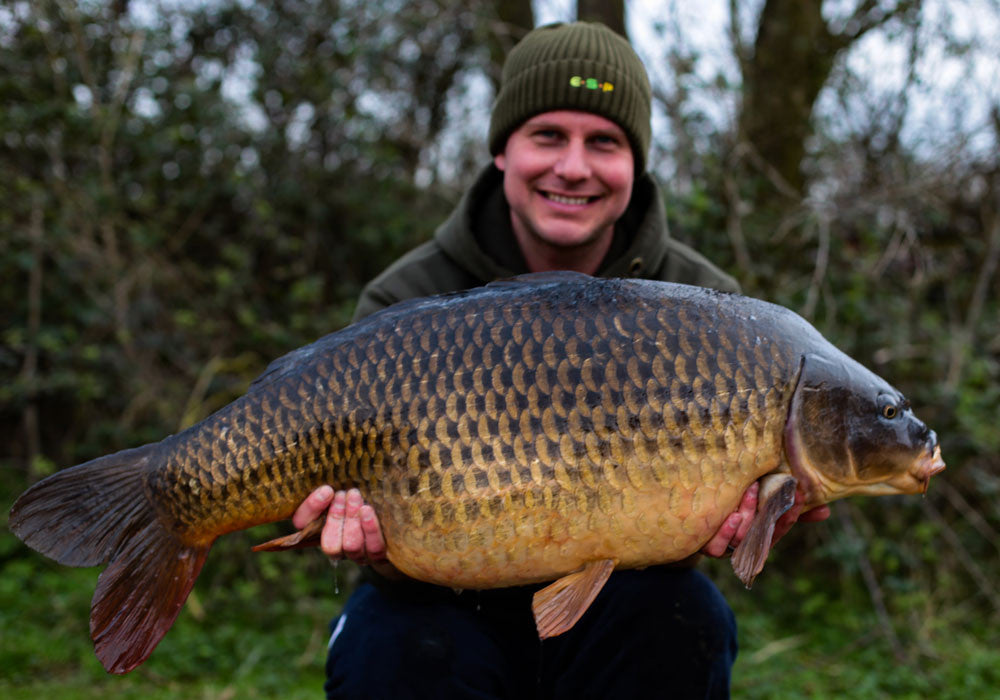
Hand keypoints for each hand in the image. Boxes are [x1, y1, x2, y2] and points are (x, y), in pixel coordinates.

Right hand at [292, 486, 392, 569]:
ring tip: (357, 497)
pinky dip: (370, 529)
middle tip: (345, 494)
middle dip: (336, 517)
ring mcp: (358, 555)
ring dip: (353, 520)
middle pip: (329, 543)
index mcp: (319, 528)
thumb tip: (332, 469)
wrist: (395, 520)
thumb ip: (336, 486)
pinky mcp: (378, 557)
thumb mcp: (346, 488)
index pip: (302, 523)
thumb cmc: (364, 494)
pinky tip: (368, 511)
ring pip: (350, 546)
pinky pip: (373, 548)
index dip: (311, 508)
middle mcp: (337, 546)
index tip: (327, 490)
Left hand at [700, 483, 830, 557]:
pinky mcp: (702, 544)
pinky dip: (726, 532)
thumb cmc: (726, 500)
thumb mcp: (757, 497)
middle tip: (778, 490)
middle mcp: (739, 540)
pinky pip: (716, 547)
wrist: (680, 511)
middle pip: (762, 535)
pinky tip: (732, 516)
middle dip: (774, 515)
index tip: (799, 499)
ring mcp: (721, 544)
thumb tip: (827, 510)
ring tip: (751, 490)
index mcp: (754, 530)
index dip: (790, 517)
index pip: (779, 528)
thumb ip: (787, 503)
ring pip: (741, 539)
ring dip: (749, 515)